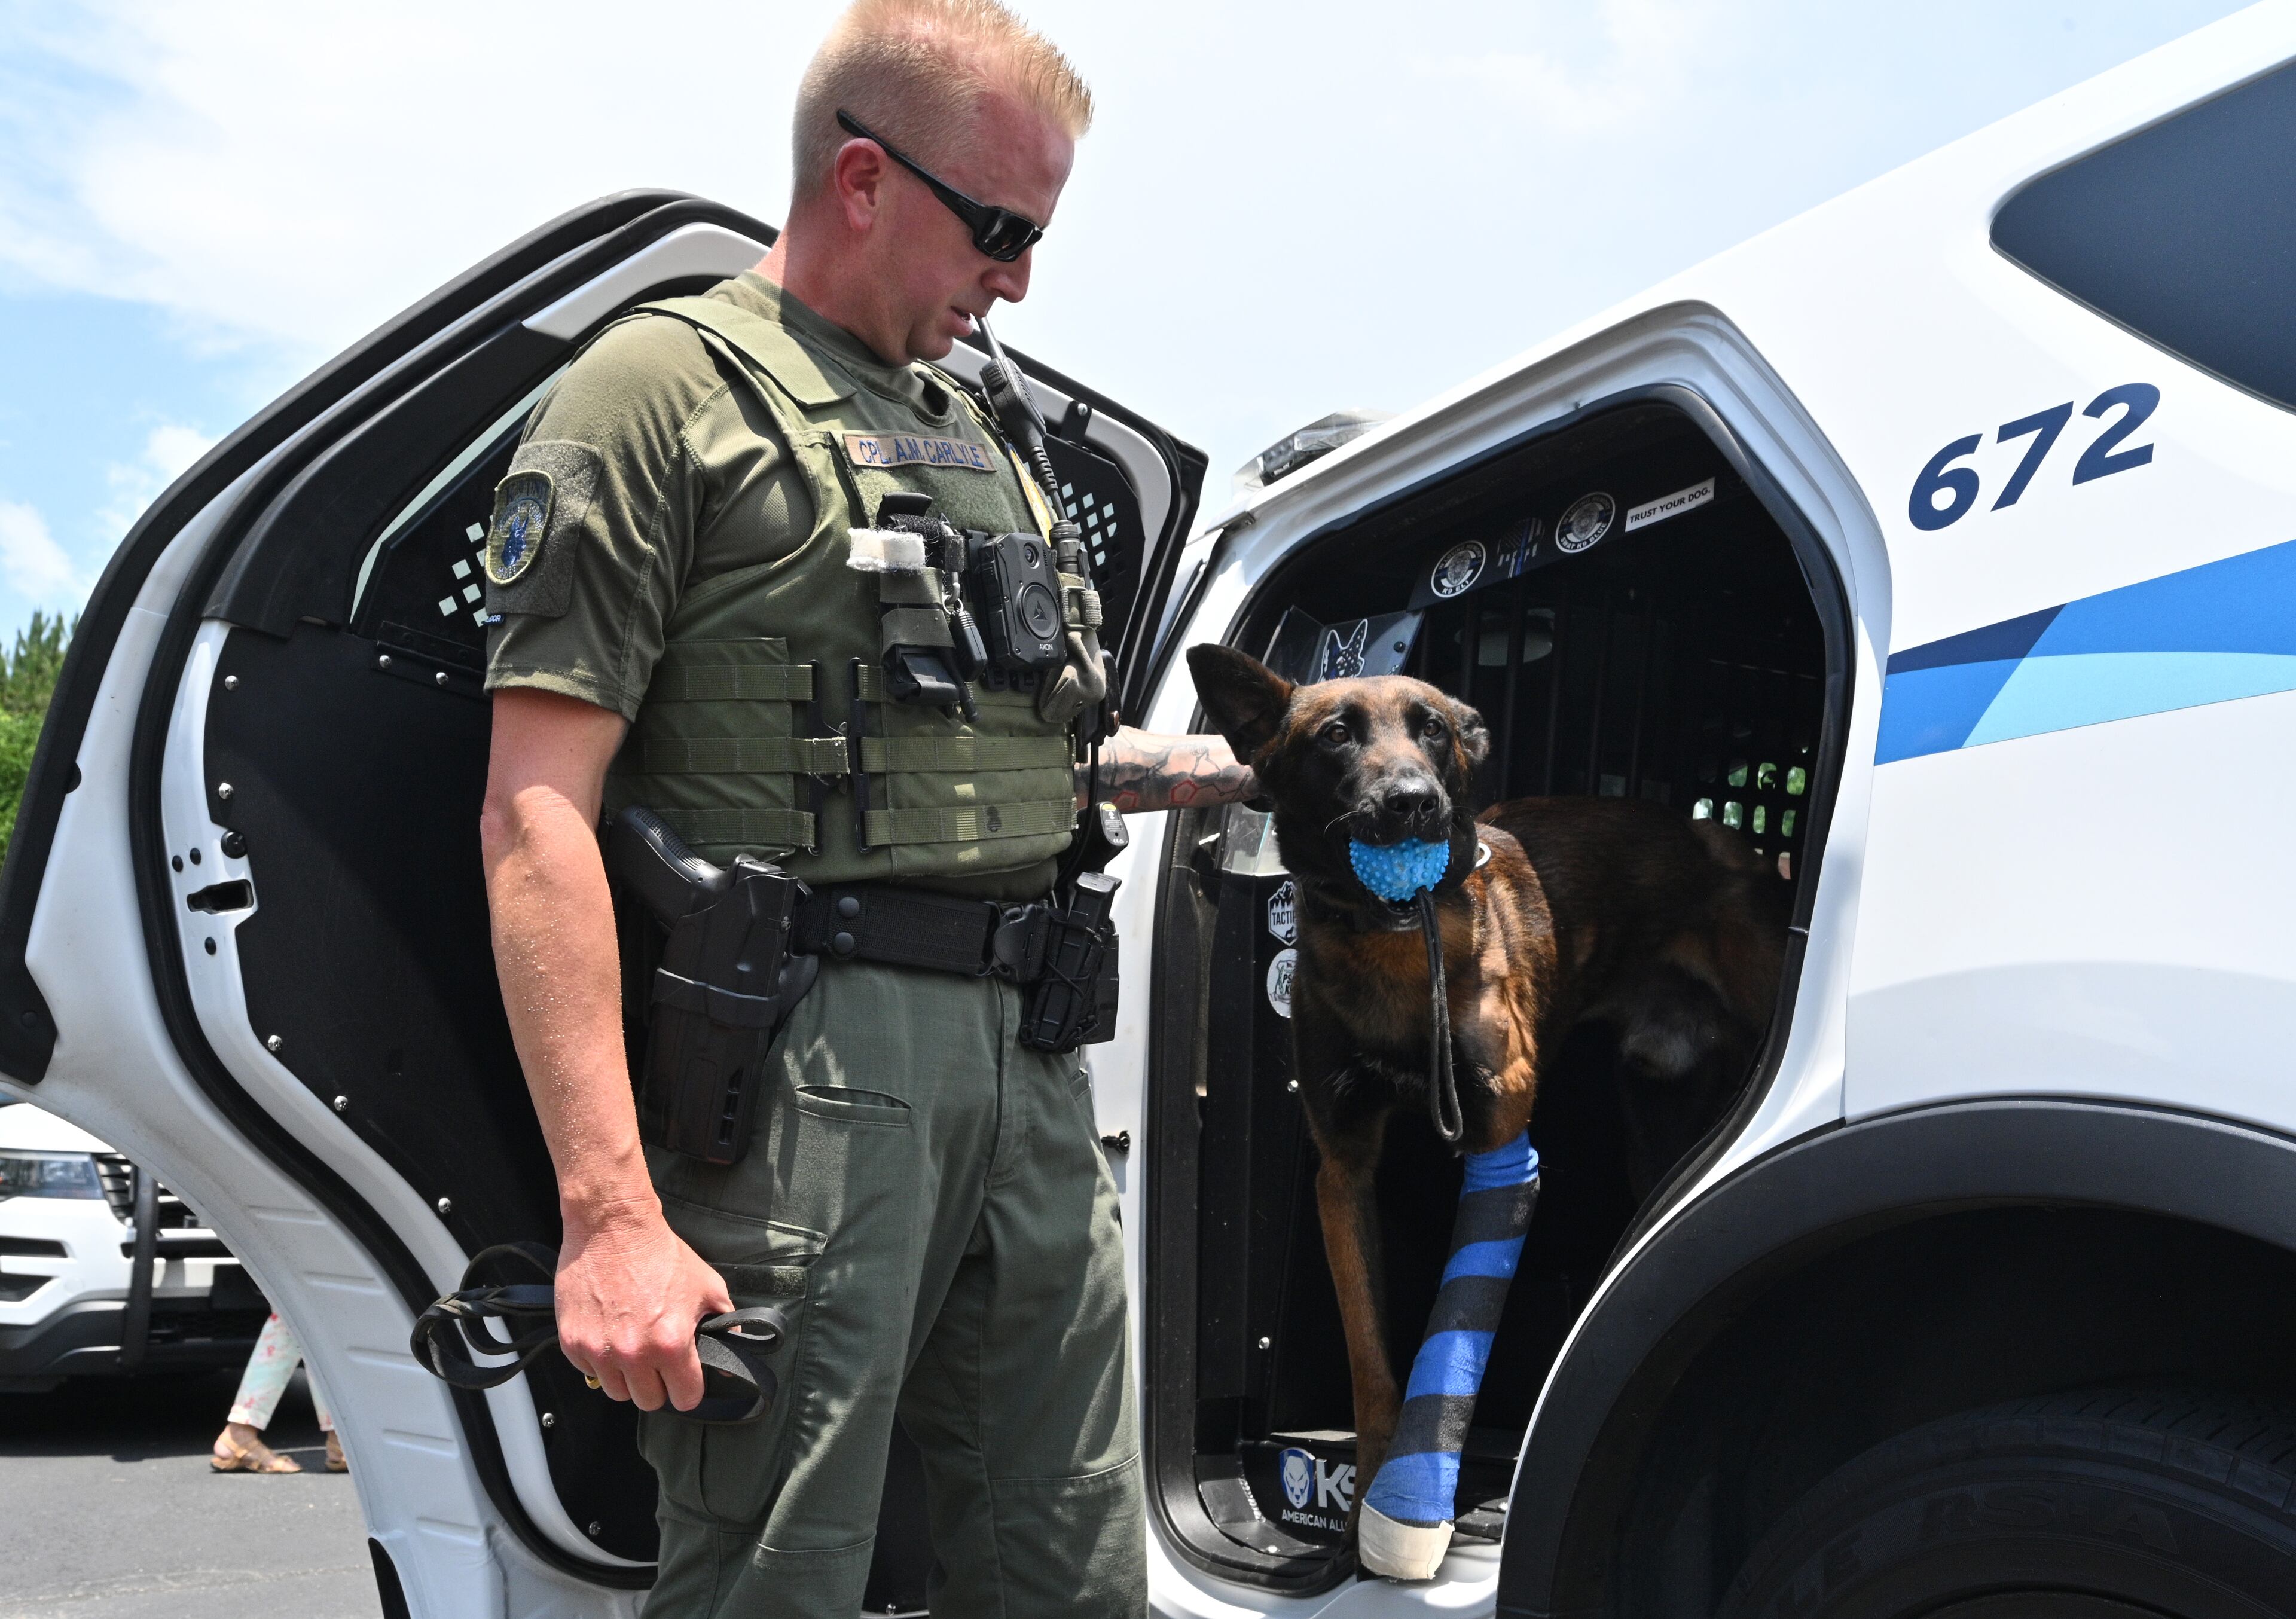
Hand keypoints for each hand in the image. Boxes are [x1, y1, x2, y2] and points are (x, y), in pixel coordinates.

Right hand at [554, 1202, 732, 1412]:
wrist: (613, 1227)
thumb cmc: (661, 1254)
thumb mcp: (707, 1287)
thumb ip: (725, 1327)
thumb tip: (729, 1363)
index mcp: (671, 1344)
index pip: (685, 1398)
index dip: (688, 1389)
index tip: (685, 1378)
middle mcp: (634, 1354)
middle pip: (649, 1401)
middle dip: (657, 1384)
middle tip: (657, 1360)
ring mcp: (600, 1351)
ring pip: (618, 1392)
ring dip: (627, 1376)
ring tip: (632, 1346)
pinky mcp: (572, 1343)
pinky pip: (590, 1372)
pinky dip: (600, 1361)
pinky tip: (610, 1334)